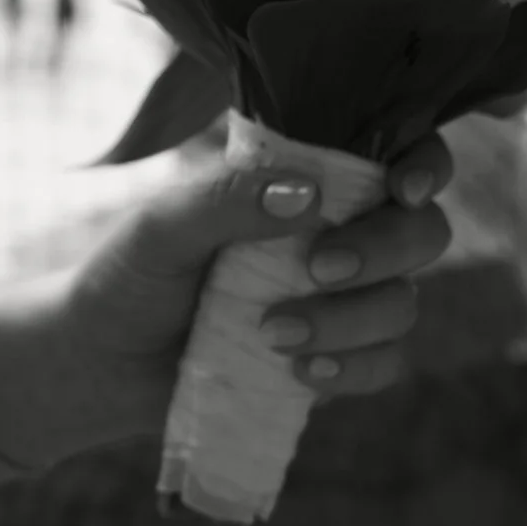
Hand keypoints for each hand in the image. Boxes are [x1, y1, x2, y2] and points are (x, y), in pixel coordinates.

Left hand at [58, 131, 455, 448]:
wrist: (102, 364)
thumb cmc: (129, 274)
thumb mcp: (161, 226)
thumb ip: (225, 199)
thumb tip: (307, 192)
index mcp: (303, 181)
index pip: (394, 153)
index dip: (424, 164)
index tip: (402, 189)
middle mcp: (338, 233)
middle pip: (423, 231)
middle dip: (384, 249)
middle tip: (318, 268)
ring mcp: (344, 300)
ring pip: (403, 303)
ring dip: (350, 319)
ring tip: (272, 334)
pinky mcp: (337, 358)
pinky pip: (385, 363)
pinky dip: (353, 368)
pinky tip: (299, 372)